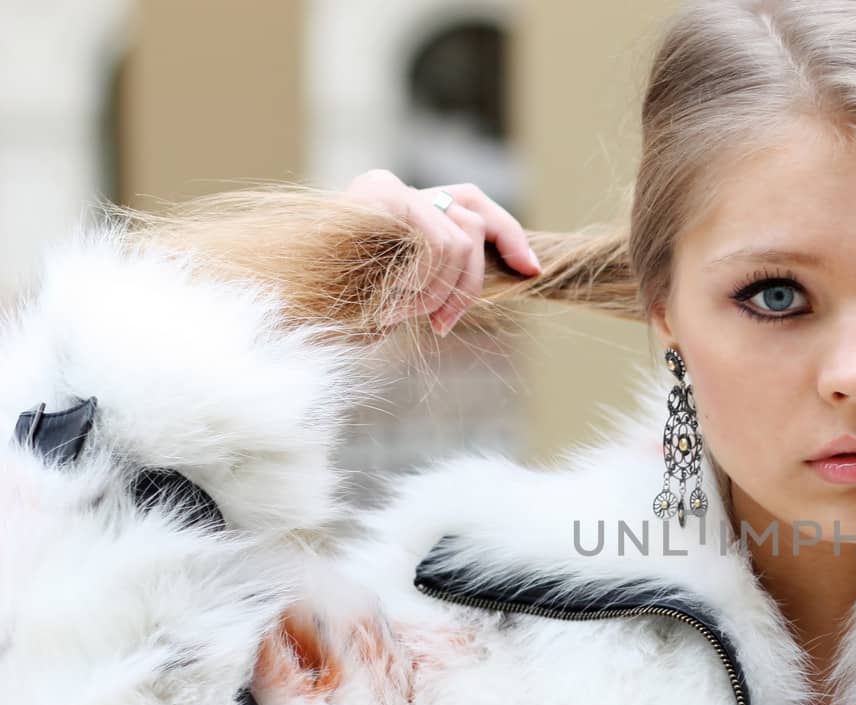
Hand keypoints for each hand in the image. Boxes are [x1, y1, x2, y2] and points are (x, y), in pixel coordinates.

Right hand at [342, 169, 541, 334]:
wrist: (282, 304)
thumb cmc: (338, 309)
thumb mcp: (405, 294)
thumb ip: (445, 276)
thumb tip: (517, 271)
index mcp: (408, 208)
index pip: (476, 207)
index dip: (510, 236)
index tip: (532, 271)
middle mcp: (399, 189)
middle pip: (474, 224)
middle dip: (469, 284)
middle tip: (442, 325)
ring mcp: (388, 187)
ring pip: (460, 240)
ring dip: (438, 293)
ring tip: (401, 316)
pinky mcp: (379, 195)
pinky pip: (437, 241)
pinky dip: (424, 283)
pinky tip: (394, 307)